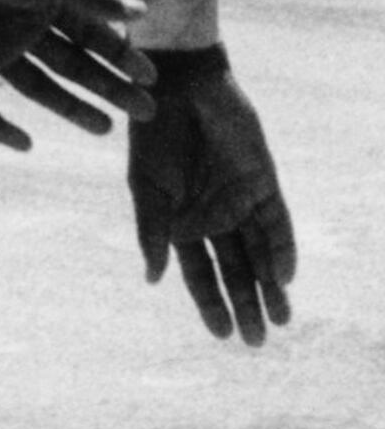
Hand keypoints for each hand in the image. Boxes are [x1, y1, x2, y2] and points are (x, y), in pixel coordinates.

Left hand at [0, 0, 153, 149]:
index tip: (150, 77)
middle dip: (107, 87)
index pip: (89, 35)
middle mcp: (21, 29)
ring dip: (71, 107)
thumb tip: (143, 10)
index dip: (119, 56)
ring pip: (38, 88)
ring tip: (107, 127)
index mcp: (43, 3)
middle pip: (72, 66)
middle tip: (146, 111)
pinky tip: (24, 144)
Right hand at [132, 46, 296, 343]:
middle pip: (234, 270)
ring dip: (269, 287)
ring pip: (260, 255)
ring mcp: (240, 201)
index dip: (210, 302)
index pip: (199, 271)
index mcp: (180, 219)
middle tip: (255, 341)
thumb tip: (152, 279)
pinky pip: (277, 225)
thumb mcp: (146, 187)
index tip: (222, 335)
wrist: (177, 87)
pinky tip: (283, 277)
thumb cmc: (153, 134)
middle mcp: (214, 216)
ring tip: (279, 321)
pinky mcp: (263, 183)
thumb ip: (152, 231)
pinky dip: (281, 251)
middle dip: (245, 305)